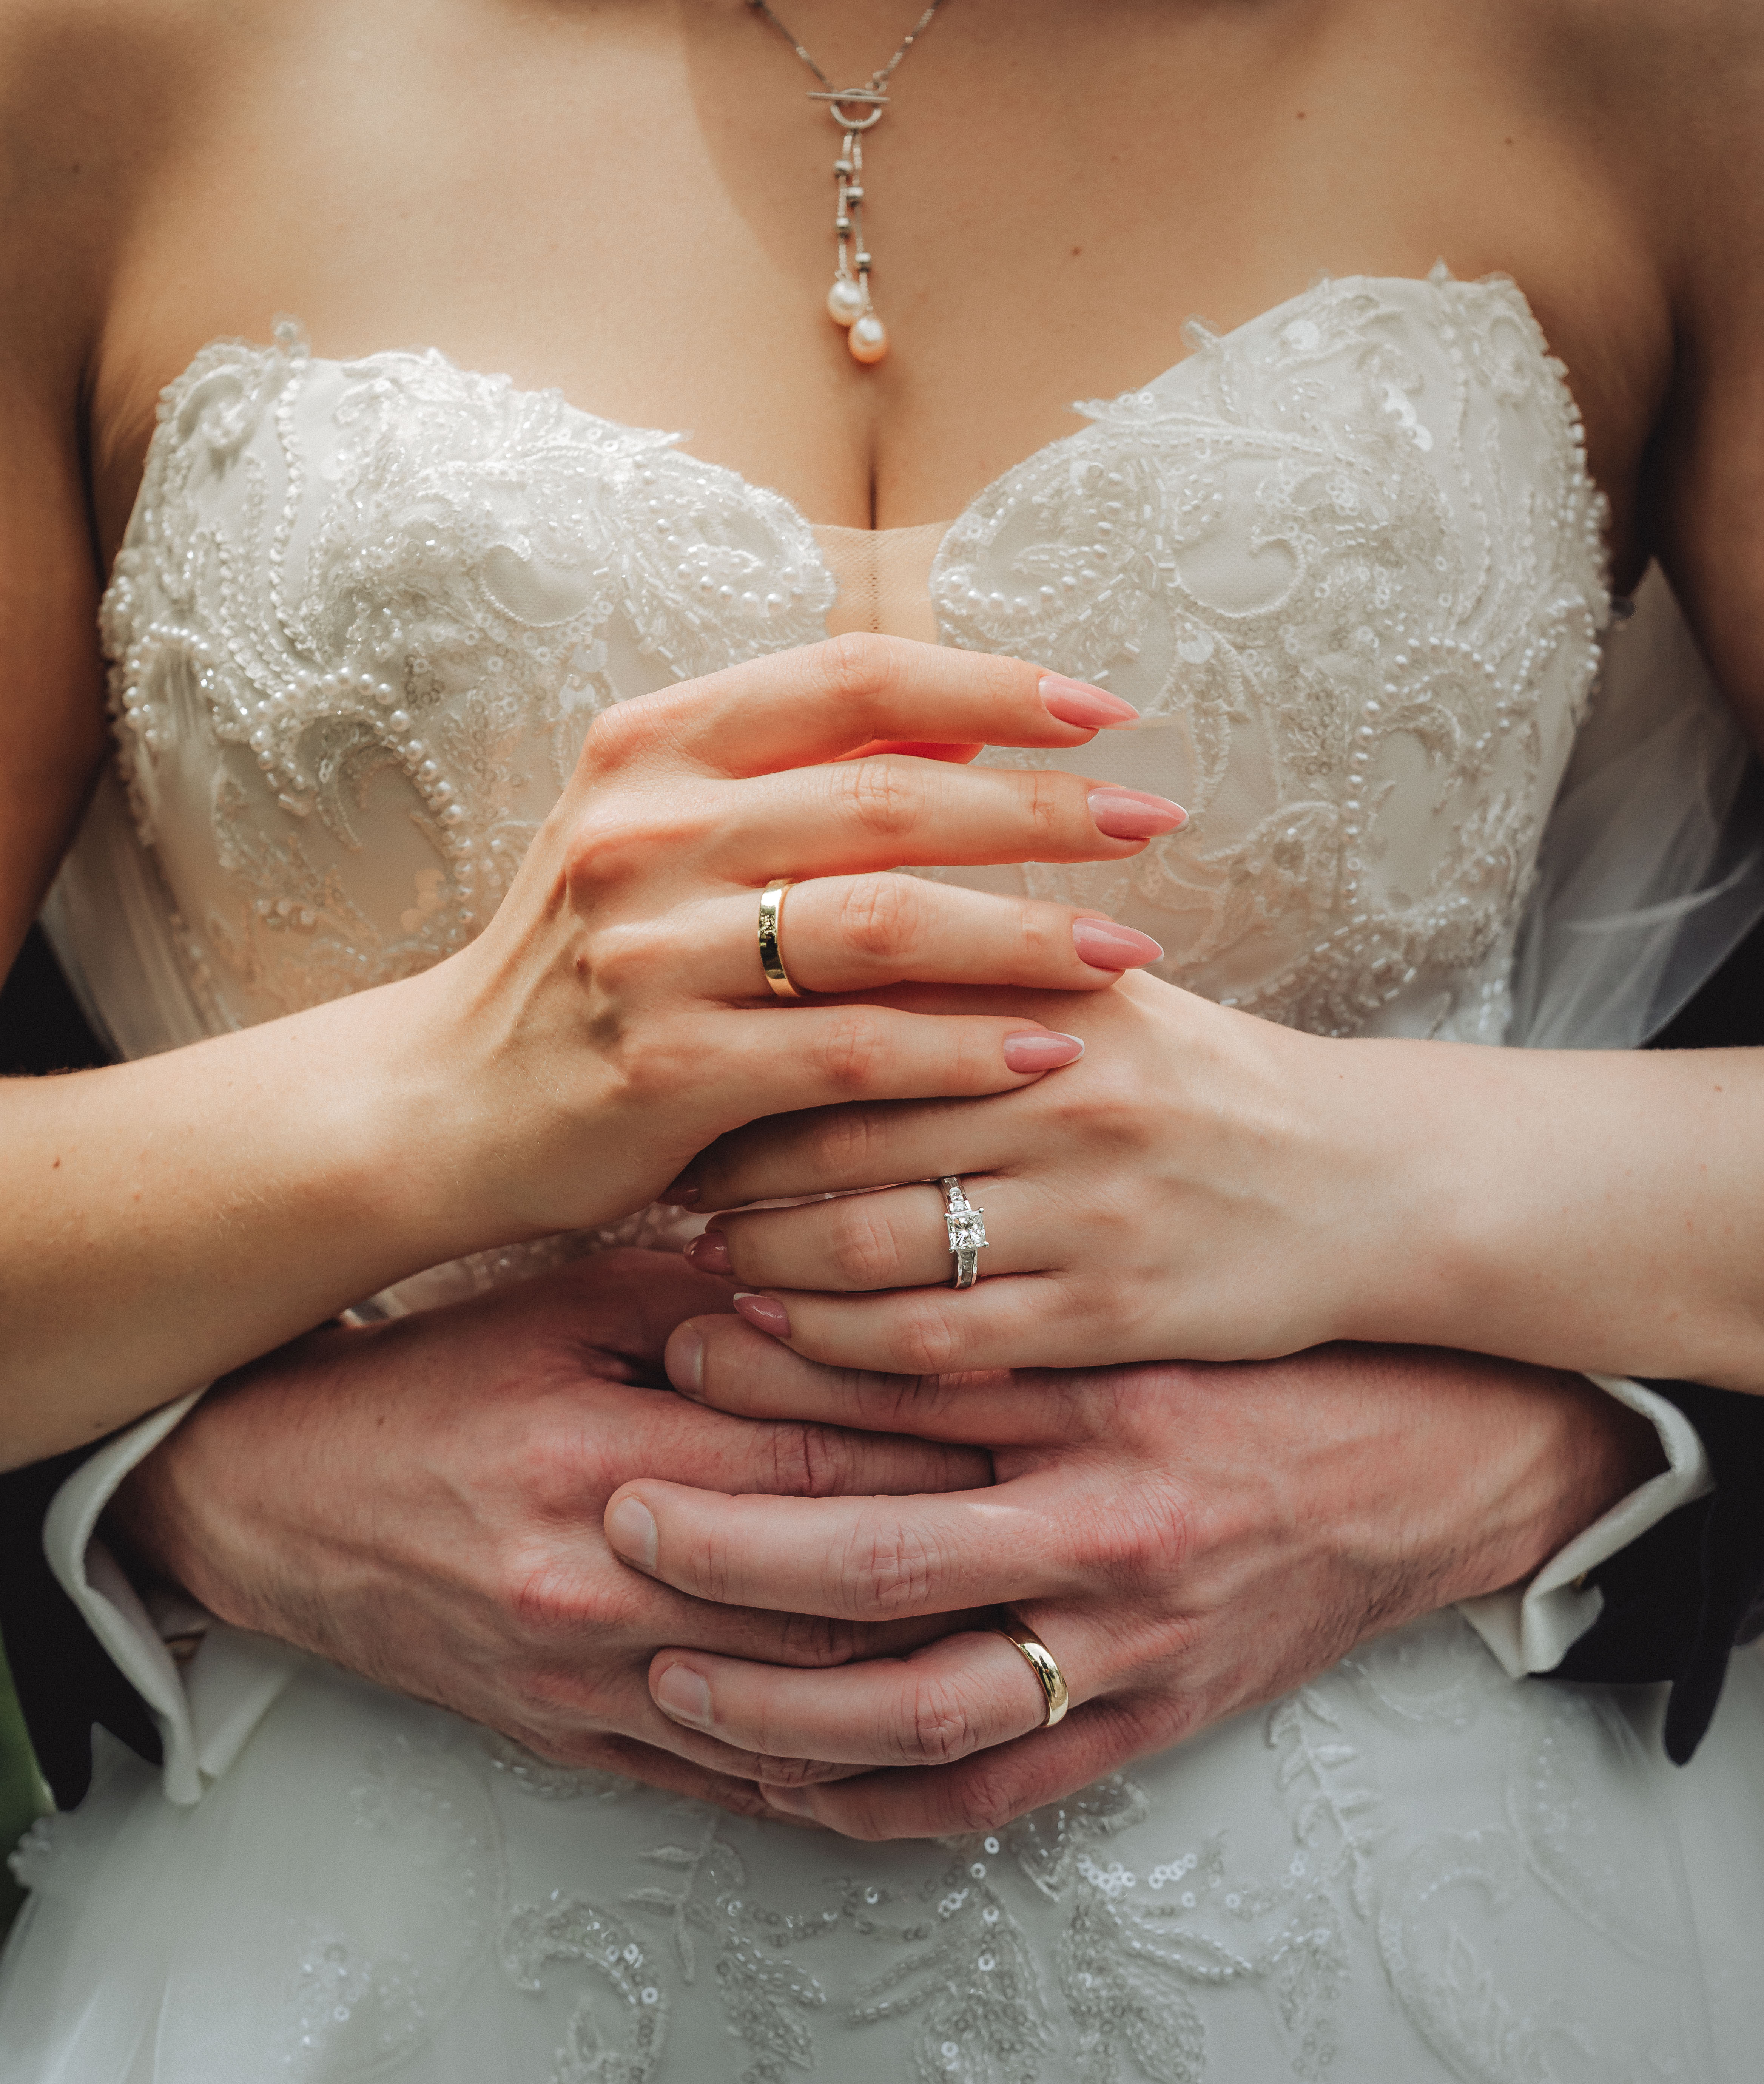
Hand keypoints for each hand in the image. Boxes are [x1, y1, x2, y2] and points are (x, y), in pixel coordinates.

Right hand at [0, 639, 1184, 1467]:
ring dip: (1024, 936)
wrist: (441, 1108)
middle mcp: (646, 830)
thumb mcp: (657, 839)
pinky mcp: (665, 1071)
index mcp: (653, 748)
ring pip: (882, 924)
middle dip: (1041, 812)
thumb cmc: (583, 972)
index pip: (851, 679)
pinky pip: (847, 1053)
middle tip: (1156, 826)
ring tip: (1133, 953)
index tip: (1106, 714)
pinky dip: (956, 1053)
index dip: (991, 685)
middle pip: (890, 797)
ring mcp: (649, 951)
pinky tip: (1046, 1054)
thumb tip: (960, 727)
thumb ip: (790, 779)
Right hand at [107, 1252, 991, 1814]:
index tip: (1049, 1422)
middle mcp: (602, 1590)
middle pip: (837, 1595)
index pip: (821, 1465)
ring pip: (807, 1703)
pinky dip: (838, 1766)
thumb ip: (709, 1293)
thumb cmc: (423, 1386)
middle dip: (969, 1564)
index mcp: (600, 1460)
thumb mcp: (557, 1303)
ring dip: (926, 1672)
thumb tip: (852, 1279)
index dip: (947, 1446)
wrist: (275, 1506)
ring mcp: (591, 1687)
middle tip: (1080, 1528)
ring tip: (1037, 1630)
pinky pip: (739, 1783)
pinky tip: (926, 1735)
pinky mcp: (581, 1746)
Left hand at [600, 1316, 1665, 1838]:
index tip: (663, 1352)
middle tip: (617, 1520)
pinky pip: (988, 1794)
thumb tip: (817, 1269)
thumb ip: (997, 1292)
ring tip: (666, 1673)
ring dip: (775, 1704)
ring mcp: (1132, 1647)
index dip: (763, 1374)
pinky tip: (780, 1783)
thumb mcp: (1147, 1298)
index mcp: (1109, 1395)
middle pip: (879, 1561)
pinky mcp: (1147, 1728)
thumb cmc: (1279, 1364)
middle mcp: (1114, 1527)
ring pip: (916, 1705)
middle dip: (728, 1551)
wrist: (1444, 1468)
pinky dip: (876, 1801)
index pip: (901, 1390)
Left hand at [673, 967, 1376, 1371]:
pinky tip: (775, 1323)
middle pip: (836, 1128)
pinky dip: (831, 1337)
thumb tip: (822, 914)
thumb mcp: (1105, 992)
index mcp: (1058, 998)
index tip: (681, 1057)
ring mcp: (1091, 1217)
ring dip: (761, 1255)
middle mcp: (1069, 1099)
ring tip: (707, 1253)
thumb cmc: (1204, 1086)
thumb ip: (976, 958)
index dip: (746, 1038)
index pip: (858, 1005)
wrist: (1369, 1185)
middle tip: (662, 1171)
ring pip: (867, 1243)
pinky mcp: (1110, 1318)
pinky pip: (931, 1339)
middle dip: (726, 1159)